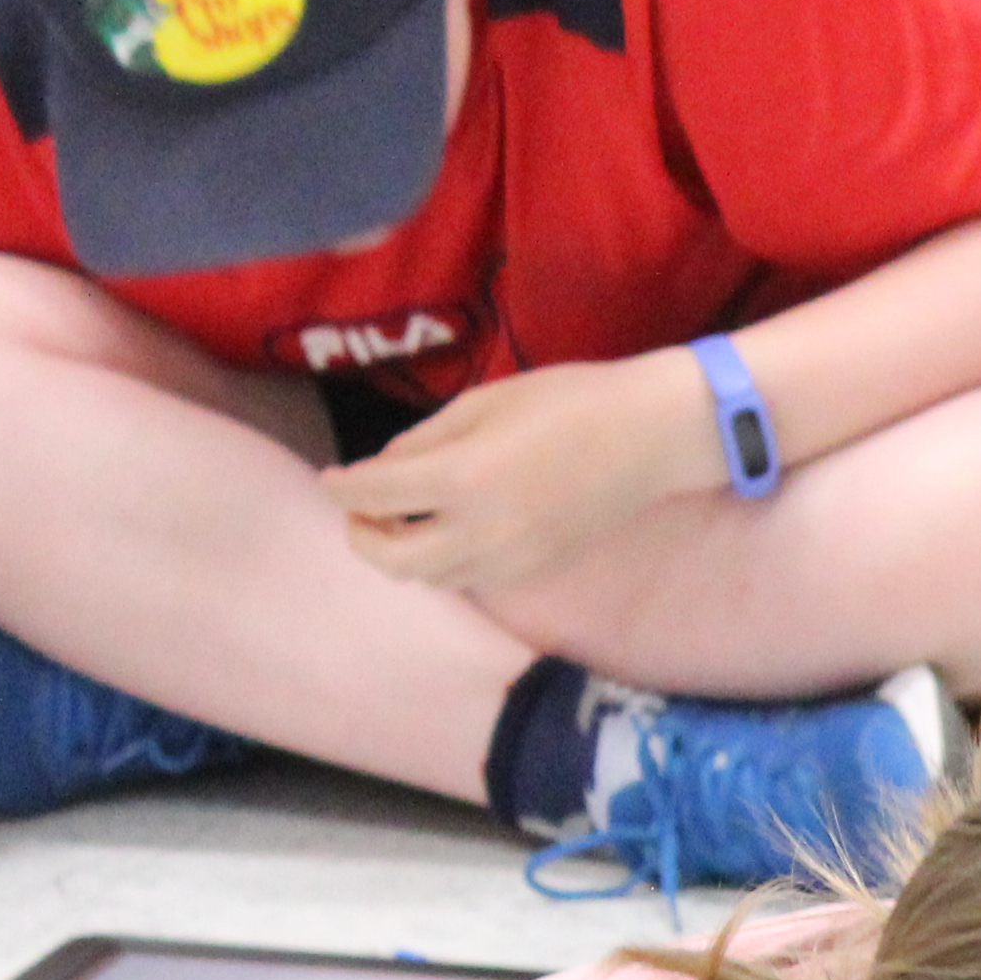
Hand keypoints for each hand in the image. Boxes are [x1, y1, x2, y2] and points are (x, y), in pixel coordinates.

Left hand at [322, 354, 714, 596]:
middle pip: (393, 561)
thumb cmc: (568, 401)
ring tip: (402, 521)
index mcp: (460, 477)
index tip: (332, 478)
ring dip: (404, 553)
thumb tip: (387, 467)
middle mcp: (479, 531)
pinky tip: (450, 530)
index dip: (341, 487)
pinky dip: (445, 561)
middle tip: (359, 512)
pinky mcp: (535, 570)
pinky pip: (470, 578)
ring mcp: (510, 560)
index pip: (371, 496)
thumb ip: (426, 439)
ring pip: (431, 577)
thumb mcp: (484, 402)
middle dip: (363, 538)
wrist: (649, 439)